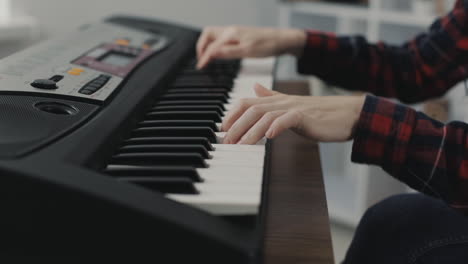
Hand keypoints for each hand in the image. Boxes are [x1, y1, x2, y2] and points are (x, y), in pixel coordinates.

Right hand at [196, 26, 305, 68]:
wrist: (283, 40)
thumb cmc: (268, 45)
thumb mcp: (246, 51)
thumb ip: (227, 52)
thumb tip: (211, 54)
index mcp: (231, 34)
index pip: (211, 46)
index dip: (204, 58)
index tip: (201, 68)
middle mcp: (231, 31)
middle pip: (208, 35)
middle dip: (201, 47)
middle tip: (202, 61)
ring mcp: (235, 32)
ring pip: (214, 36)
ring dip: (208, 46)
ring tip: (208, 58)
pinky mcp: (240, 36)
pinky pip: (222, 39)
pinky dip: (216, 46)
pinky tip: (220, 54)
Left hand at [222, 84, 365, 143]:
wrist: (346, 114)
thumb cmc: (318, 113)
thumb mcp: (289, 104)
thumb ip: (271, 97)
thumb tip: (254, 88)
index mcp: (276, 100)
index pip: (247, 102)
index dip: (231, 114)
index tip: (221, 129)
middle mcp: (281, 102)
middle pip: (252, 109)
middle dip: (236, 126)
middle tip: (226, 142)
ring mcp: (293, 108)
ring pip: (265, 115)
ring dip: (250, 131)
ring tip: (241, 145)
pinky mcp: (306, 117)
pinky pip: (288, 119)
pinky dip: (277, 127)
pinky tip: (269, 136)